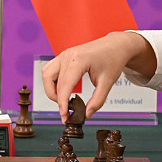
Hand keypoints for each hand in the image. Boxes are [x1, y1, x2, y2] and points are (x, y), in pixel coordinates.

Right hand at [41, 32, 155, 122]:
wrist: (115, 45)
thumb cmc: (112, 60)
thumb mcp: (108, 82)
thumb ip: (97, 100)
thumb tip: (87, 114)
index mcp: (79, 60)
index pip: (64, 85)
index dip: (62, 102)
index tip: (64, 116)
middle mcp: (68, 55)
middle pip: (52, 81)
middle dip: (56, 98)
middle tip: (66, 110)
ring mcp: (64, 54)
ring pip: (46, 74)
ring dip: (50, 89)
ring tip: (62, 100)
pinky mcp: (64, 55)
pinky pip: (50, 69)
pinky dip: (52, 81)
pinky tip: (62, 89)